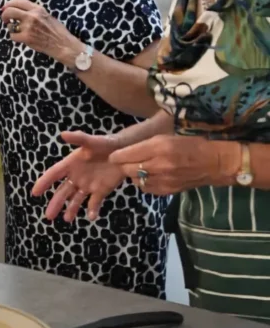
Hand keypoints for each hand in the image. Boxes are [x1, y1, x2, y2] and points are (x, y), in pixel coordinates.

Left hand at [0, 0, 80, 64]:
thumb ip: (34, 12)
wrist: (63, 44)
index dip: (9, 4)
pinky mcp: (26, 37)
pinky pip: (12, 36)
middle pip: (10, 11)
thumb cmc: (57, 31)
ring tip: (18, 31)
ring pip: (10, 25)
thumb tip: (18, 10)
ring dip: (11, 28)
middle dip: (4, 15)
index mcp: (38, 9)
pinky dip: (15, 37)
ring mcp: (28, 27)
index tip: (5, 7)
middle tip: (5, 19)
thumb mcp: (47, 15)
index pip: (18, 1)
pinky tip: (21, 38)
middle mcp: (32, 16)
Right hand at [32, 131, 125, 221]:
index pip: (54, 174)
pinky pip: (94, 203)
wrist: (123, 151)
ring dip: (71, 209)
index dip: (44, 182)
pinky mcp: (101, 191)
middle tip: (48, 216)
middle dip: (55, 203)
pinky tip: (92, 217)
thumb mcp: (92, 141)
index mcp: (70, 164)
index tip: (34, 193)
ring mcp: (88, 185)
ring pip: (76, 199)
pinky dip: (93, 210)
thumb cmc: (105, 144)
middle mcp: (76, 176)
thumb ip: (79, 138)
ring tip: (67, 219)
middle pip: (62, 191)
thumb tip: (62, 134)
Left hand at [110, 134, 235, 195]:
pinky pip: (146, 188)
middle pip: (127, 169)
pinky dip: (144, 182)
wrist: (215, 163)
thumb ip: (146, 145)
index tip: (114, 155)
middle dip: (123, 165)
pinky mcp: (168, 190)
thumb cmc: (191, 144)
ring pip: (135, 180)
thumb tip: (125, 151)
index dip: (117, 156)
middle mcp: (159, 165)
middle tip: (125, 161)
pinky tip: (151, 176)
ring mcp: (164, 180)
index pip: (126, 154)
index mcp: (159, 147)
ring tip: (140, 168)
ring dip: (133, 174)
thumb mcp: (167, 137)